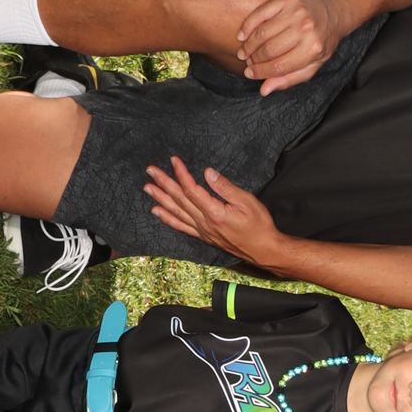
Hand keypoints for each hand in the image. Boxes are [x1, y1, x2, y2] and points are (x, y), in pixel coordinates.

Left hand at [143, 157, 289, 267]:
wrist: (264, 250)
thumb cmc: (259, 226)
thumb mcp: (247, 201)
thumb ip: (225, 187)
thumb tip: (208, 173)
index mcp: (215, 213)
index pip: (192, 190)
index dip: (181, 174)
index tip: (173, 160)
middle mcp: (205, 224)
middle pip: (179, 200)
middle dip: (164, 184)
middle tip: (151, 171)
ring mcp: (203, 231)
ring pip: (177, 213)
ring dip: (161, 200)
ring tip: (148, 188)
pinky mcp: (204, 236)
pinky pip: (181, 227)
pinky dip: (168, 219)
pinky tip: (158, 212)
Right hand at [236, 0, 354, 92]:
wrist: (336, 8)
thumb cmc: (323, 40)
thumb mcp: (313, 64)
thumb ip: (289, 79)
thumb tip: (264, 90)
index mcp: (313, 50)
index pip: (279, 66)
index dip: (260, 72)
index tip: (249, 73)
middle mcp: (305, 30)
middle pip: (269, 50)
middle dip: (253, 59)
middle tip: (247, 62)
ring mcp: (296, 12)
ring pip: (262, 32)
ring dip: (249, 45)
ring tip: (243, 51)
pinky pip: (261, 13)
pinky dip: (248, 25)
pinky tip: (242, 35)